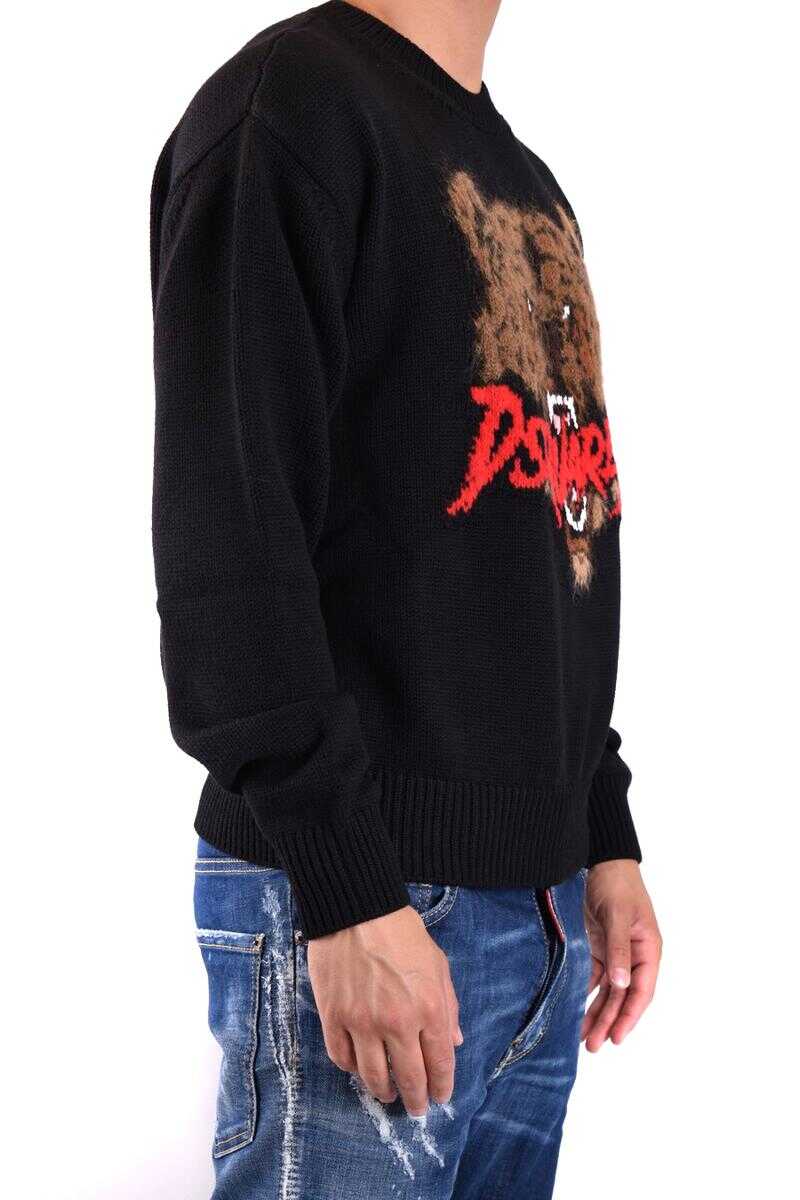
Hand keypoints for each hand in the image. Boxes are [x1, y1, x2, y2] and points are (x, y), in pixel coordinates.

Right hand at [307, 906, 461, 1115]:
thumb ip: (449, 1006)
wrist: (356, 909)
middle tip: (418, 1108)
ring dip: (383, 1092)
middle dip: (417, 1099)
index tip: (441, 1096)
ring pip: (373, 1076)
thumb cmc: (401, 932)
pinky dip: (352, 1070)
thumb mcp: (437, 964)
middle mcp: (397, 1022)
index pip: (440, 1063)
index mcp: (429, 1008)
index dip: (442, 1086)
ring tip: (388, 1095)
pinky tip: (360, 1070)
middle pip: (409, 1078)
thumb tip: (453, 1042)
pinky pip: (342, 1058)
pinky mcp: (334, 1017)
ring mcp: (362, 1023)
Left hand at [582, 860, 661, 1050]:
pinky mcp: (598, 947)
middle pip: (622, 997)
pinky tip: (574, 1010)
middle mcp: (633, 956)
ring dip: (596, 1013)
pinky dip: (585, 994)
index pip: (641, 991)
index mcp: (648, 950)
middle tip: (593, 1046)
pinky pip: (593, 977)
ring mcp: (615, 953)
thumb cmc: (617, 884)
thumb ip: (619, 950)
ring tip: (582, 1038)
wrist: (601, 860)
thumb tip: (621, 985)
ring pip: (607, 991)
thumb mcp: (619, 916)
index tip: (616, 1038)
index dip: (629, 1016)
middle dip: (608, 1021)